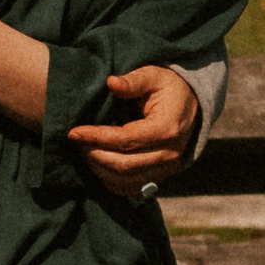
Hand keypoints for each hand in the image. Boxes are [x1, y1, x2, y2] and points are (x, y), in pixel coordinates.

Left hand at [67, 62, 201, 199]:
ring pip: (124, 180)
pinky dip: (109, 181)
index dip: (97, 137)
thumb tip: (111, 82)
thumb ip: (133, 81)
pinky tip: (96, 164)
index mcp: (167, 129)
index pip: (126, 140)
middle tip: (76, 141)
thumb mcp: (153, 75)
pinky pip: (130, 189)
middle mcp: (169, 154)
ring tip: (84, 150)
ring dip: (98, 169)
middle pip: (124, 165)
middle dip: (94, 155)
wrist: (190, 105)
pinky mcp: (159, 178)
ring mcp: (166, 170)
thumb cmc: (167, 88)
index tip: (74, 132)